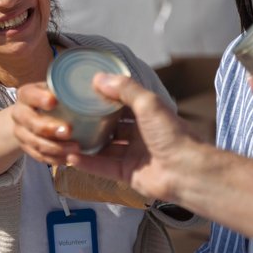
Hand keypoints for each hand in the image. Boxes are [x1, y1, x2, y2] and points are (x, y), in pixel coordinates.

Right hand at [11, 82, 80, 164]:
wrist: (32, 117)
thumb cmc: (54, 99)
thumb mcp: (58, 89)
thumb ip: (73, 87)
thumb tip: (101, 80)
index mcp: (27, 94)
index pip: (28, 94)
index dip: (38, 98)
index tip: (53, 101)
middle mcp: (20, 113)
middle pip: (29, 121)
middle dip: (48, 127)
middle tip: (69, 130)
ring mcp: (21, 133)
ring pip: (34, 142)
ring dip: (55, 147)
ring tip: (76, 148)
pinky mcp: (28, 149)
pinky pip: (39, 157)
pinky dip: (54, 159)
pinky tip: (69, 159)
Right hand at [64, 73, 201, 203]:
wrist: (186, 172)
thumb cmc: (172, 135)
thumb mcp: (149, 103)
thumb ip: (125, 89)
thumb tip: (99, 78)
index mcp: (148, 115)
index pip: (122, 103)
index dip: (104, 97)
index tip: (83, 92)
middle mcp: (140, 134)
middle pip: (111, 126)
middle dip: (93, 121)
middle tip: (70, 114)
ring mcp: (133, 155)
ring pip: (105, 147)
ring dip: (87, 142)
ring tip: (66, 136)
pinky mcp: (128, 174)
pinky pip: (103, 167)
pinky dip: (88, 163)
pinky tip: (70, 156)